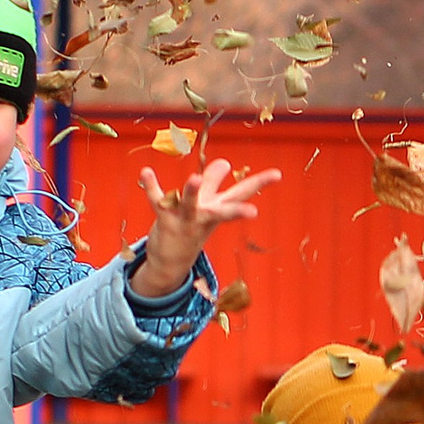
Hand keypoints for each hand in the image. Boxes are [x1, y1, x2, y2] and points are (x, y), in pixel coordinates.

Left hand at [131, 159, 285, 299]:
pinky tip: (146, 172)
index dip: (261, 183)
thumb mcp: (206, 205)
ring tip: (193, 178)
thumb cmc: (191, 226)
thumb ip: (213, 182)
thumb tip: (224, 162)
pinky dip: (151, 186)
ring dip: (192, 192)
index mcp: (218, 208)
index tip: (278, 174)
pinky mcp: (165, 219)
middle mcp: (205, 215)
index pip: (242, 193)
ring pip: (190, 204)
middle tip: (253, 212)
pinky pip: (158, 201)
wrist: (171, 261)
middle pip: (224, 210)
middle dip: (238, 210)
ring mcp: (186, 219)